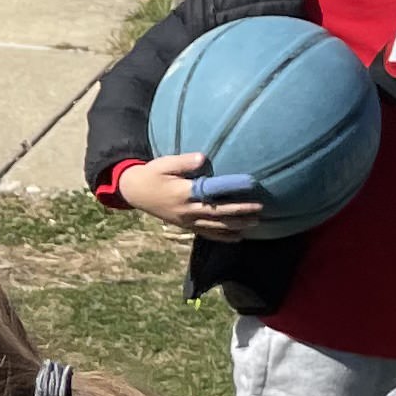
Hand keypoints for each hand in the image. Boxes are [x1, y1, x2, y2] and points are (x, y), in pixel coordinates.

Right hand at [114, 152, 267, 239]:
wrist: (135, 192)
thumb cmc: (152, 174)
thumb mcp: (164, 163)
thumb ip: (183, 162)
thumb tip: (202, 158)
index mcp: (183, 193)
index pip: (212, 193)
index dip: (231, 191)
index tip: (249, 186)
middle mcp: (186, 210)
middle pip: (218, 213)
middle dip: (240, 212)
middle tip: (260, 209)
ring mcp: (186, 221)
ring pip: (215, 226)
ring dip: (236, 226)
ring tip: (255, 223)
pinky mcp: (185, 226)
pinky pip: (206, 234)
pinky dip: (223, 237)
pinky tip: (237, 238)